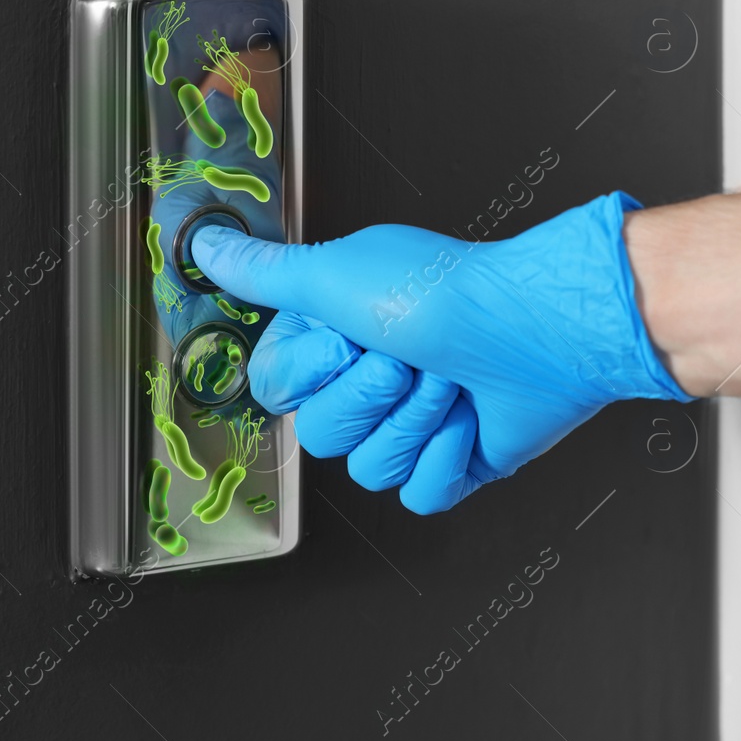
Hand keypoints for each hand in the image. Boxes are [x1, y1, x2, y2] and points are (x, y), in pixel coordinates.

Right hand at [189, 192, 690, 512]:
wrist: (535, 329)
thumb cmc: (446, 292)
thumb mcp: (336, 273)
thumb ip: (264, 274)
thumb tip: (205, 247)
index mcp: (334, 334)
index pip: (278, 387)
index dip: (313, 370)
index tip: (347, 336)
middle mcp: (370, 379)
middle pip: (322, 435)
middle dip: (371, 397)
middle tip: (409, 357)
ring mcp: (413, 423)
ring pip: (368, 468)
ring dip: (413, 422)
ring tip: (448, 381)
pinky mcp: (455, 460)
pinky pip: (419, 494)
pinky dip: (446, 458)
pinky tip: (468, 421)